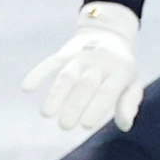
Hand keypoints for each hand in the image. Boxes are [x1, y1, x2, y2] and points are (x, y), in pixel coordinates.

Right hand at [23, 2, 144, 131]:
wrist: (108, 33)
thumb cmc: (120, 68)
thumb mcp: (132, 82)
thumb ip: (128, 102)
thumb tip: (125, 126)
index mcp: (119, 71)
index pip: (107, 92)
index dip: (96, 108)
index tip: (86, 125)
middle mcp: (99, 63)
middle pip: (85, 86)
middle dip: (74, 106)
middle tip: (65, 126)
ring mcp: (80, 56)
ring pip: (66, 76)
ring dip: (55, 94)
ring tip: (46, 114)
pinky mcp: (64, 53)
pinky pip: (50, 63)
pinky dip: (37, 73)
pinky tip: (27, 88)